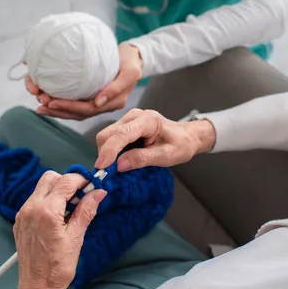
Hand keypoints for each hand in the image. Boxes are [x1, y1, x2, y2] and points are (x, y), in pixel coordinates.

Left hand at [14, 171, 105, 288]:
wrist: (37, 288)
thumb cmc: (57, 268)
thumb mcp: (76, 237)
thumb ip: (86, 210)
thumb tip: (98, 193)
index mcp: (46, 211)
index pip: (66, 181)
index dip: (82, 180)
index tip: (92, 185)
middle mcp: (31, 208)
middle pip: (50, 178)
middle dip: (67, 182)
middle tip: (81, 195)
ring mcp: (23, 214)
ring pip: (41, 188)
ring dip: (57, 191)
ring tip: (71, 209)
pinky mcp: (20, 221)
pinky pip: (34, 200)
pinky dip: (48, 201)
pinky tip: (58, 216)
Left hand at [35, 43, 142, 119]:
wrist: (134, 56)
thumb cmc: (132, 62)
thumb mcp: (131, 72)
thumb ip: (117, 87)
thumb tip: (98, 102)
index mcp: (114, 103)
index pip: (88, 109)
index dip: (69, 108)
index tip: (52, 102)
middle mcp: (103, 105)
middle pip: (77, 113)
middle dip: (57, 110)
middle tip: (40, 104)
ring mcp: (97, 101)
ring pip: (73, 110)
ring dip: (55, 108)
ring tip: (39, 104)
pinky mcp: (91, 94)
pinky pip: (74, 102)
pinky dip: (59, 101)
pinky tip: (46, 97)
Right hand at [95, 109, 215, 170]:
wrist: (186, 136)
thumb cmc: (180, 145)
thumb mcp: (166, 156)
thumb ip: (143, 159)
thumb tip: (119, 165)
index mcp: (147, 120)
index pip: (122, 134)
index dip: (109, 150)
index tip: (101, 167)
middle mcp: (134, 116)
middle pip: (108, 133)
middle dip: (105, 153)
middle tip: (109, 173)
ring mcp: (128, 119)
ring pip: (107, 136)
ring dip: (107, 153)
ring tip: (117, 167)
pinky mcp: (125, 125)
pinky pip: (111, 138)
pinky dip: (111, 151)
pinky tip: (120, 160)